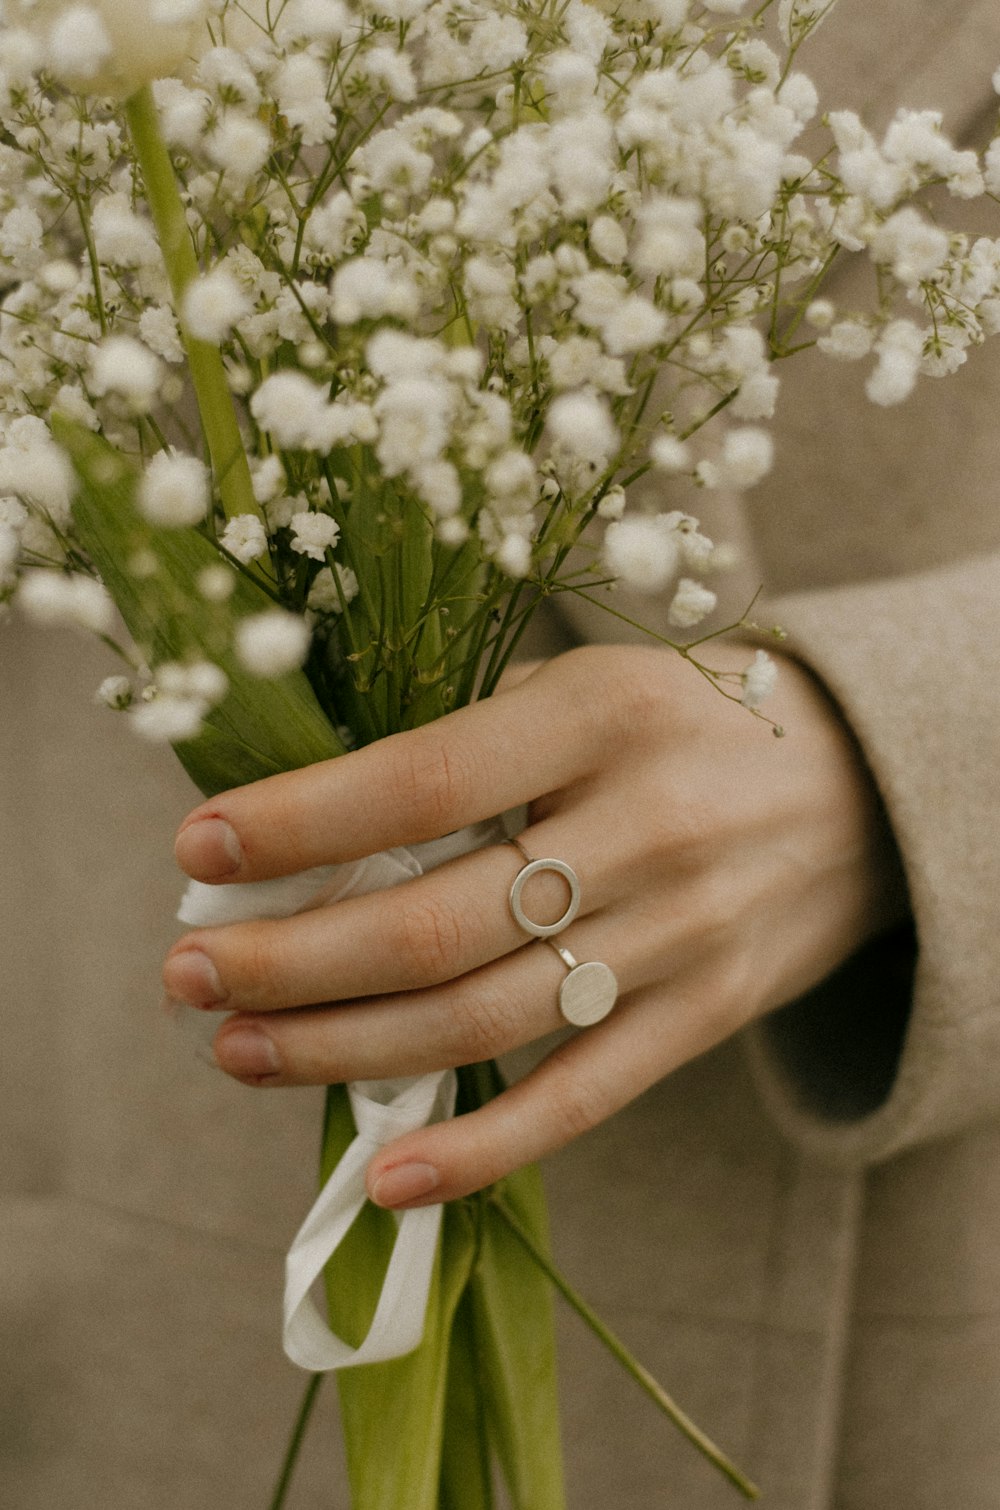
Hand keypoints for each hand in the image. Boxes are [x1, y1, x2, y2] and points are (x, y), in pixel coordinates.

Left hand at [163, 644, 904, 1208]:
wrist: (865, 787)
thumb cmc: (689, 721)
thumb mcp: (588, 686)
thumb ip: (470, 742)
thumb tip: (311, 828)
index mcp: (601, 718)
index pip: (421, 783)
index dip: (299, 824)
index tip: (199, 849)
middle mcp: (645, 829)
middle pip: (436, 923)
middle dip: (290, 959)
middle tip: (187, 973)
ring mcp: (681, 936)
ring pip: (485, 1020)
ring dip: (343, 1050)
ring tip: (239, 1050)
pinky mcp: (705, 1016)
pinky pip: (582, 1101)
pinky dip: (479, 1151)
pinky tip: (382, 1174)